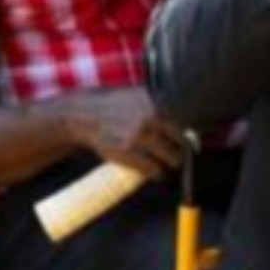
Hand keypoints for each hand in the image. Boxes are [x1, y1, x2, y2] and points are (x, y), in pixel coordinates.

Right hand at [55, 85, 185, 179]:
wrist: (85, 116)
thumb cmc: (112, 106)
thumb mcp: (138, 95)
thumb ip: (158, 106)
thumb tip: (181, 125)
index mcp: (155, 105)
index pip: (180, 126)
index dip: (183, 138)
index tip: (185, 145)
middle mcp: (150, 119)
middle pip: (179, 143)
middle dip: (180, 153)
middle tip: (178, 158)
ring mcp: (138, 136)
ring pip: (170, 158)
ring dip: (171, 164)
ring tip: (169, 167)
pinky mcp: (127, 152)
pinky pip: (153, 169)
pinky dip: (158, 174)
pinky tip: (157, 174)